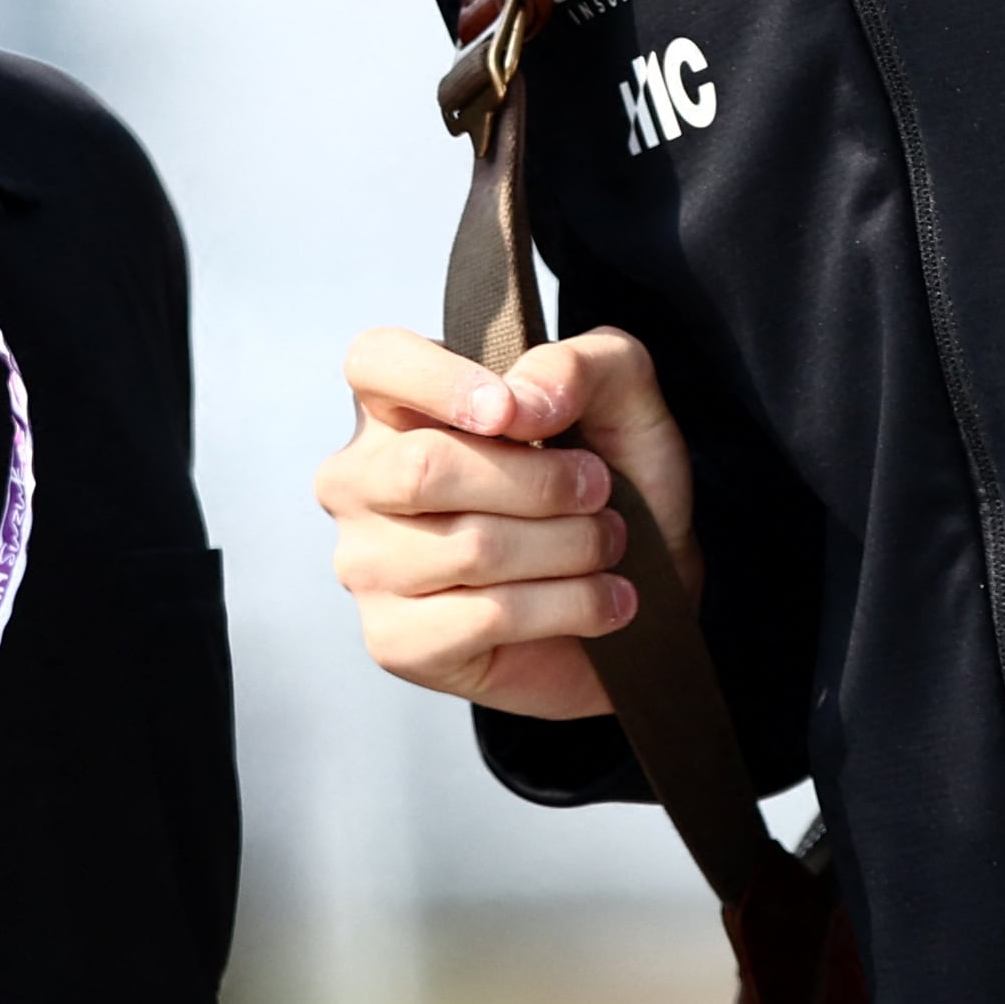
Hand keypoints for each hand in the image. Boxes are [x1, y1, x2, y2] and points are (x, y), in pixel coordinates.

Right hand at [314, 324, 697, 721]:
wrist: (642, 587)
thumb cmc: (611, 482)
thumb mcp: (620, 393)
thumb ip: (576, 365)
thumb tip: (521, 401)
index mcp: (397, 404)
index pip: (374, 362)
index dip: (438, 382)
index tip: (510, 413)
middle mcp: (362, 481)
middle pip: (423, 467)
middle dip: (541, 483)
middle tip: (598, 489)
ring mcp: (367, 565)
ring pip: (470, 548)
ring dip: (571, 546)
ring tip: (607, 544)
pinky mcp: (396, 641)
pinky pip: (486, 616)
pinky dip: (568, 605)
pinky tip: (603, 599)